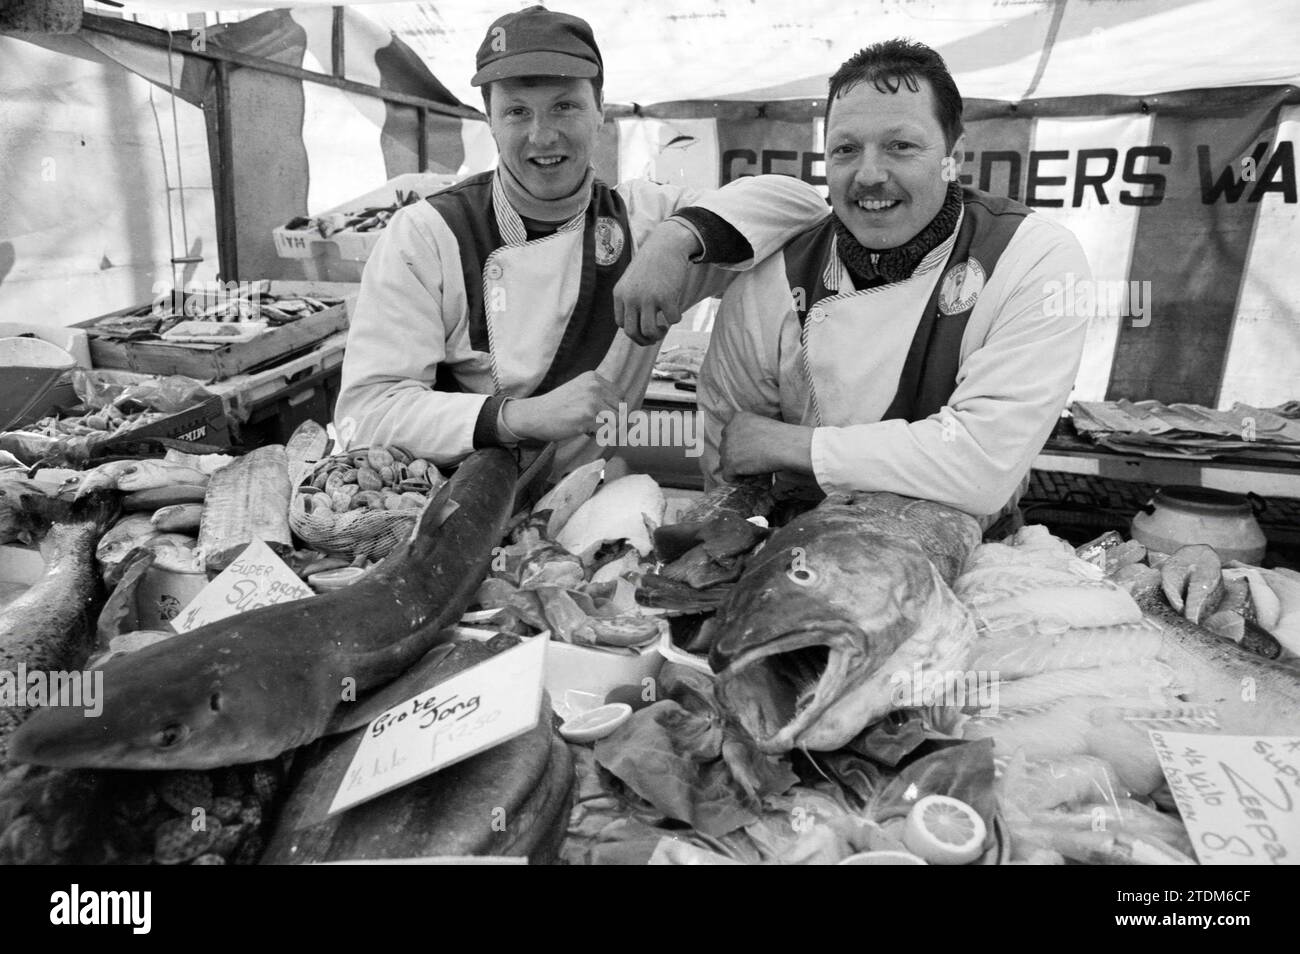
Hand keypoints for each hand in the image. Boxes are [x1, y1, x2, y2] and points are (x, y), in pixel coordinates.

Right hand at [503, 371, 621, 441]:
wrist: (535, 415)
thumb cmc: (556, 406)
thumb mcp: (578, 391)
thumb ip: (598, 396)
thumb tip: (624, 413)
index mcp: (593, 378)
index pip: (620, 395)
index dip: (616, 408)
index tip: (606, 417)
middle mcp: (594, 387)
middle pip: (621, 408)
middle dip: (613, 420)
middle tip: (598, 425)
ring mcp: (591, 401)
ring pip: (617, 421)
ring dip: (607, 429)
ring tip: (591, 428)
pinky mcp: (587, 417)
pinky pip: (606, 431)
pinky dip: (599, 435)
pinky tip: (585, 432)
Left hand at [613, 219, 700, 344]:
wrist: (666, 244)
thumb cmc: (651, 264)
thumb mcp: (632, 281)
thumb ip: (631, 301)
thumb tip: (639, 329)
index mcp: (619, 294)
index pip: (621, 324)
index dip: (634, 330)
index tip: (644, 327)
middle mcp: (631, 297)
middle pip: (632, 332)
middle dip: (644, 340)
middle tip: (655, 337)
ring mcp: (648, 297)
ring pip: (650, 331)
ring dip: (658, 335)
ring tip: (664, 328)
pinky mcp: (666, 296)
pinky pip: (672, 319)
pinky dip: (676, 318)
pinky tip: (677, 309)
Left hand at [719, 412, 813, 480]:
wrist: (786, 446)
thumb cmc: (782, 437)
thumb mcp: (762, 424)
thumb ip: (749, 431)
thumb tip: (744, 448)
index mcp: (736, 418)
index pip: (728, 434)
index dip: (738, 445)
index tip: (750, 451)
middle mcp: (728, 431)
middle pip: (724, 449)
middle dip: (736, 456)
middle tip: (754, 461)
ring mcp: (727, 448)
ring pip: (725, 463)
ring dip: (737, 468)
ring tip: (755, 469)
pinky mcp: (729, 464)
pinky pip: (728, 476)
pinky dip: (738, 479)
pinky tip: (752, 477)